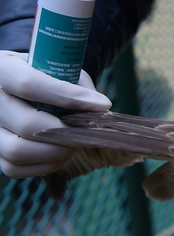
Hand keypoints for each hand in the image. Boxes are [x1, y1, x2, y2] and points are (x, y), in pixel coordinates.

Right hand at [0, 51, 109, 177]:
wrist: (20, 88)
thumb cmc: (47, 75)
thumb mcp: (61, 69)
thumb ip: (77, 85)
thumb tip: (99, 108)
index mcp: (2, 68)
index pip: (28, 84)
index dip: (68, 96)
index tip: (101, 104)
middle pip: (27, 124)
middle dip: (65, 134)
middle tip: (87, 133)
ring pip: (17, 151)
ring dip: (56, 153)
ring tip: (74, 143)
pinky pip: (14, 168)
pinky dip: (44, 165)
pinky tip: (60, 153)